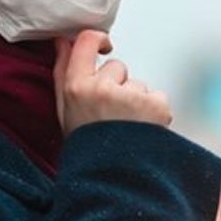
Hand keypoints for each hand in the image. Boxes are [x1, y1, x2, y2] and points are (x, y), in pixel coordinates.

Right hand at [53, 30, 173, 134]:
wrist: (113, 180)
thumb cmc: (87, 145)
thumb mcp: (65, 111)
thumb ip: (63, 71)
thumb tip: (62, 40)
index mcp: (77, 87)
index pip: (86, 41)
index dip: (97, 39)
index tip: (104, 46)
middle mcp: (104, 88)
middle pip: (117, 67)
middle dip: (116, 85)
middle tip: (110, 115)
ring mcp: (132, 96)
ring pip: (137, 85)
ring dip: (135, 101)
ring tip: (126, 127)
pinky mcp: (157, 105)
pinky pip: (156, 96)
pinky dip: (152, 111)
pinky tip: (141, 130)